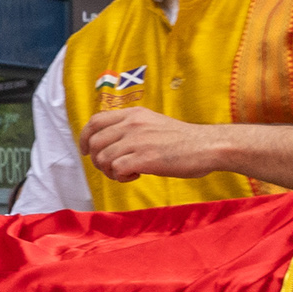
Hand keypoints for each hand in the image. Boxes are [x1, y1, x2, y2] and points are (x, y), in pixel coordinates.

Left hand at [79, 105, 244, 186]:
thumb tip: (111, 143)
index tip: (87, 150)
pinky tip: (136, 175)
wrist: (207, 146)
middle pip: (94, 142)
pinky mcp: (144, 158)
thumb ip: (132, 129)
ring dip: (110, 171)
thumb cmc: (184, 140)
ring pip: (102, 158)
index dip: (85, 138)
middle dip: (97, 160)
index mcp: (134, 114)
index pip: (95, 121)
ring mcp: (137, 140)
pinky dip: (121, 177)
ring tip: (128, 172)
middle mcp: (132, 124)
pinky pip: (116, 169)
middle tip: (112, 168)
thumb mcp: (153, 123)